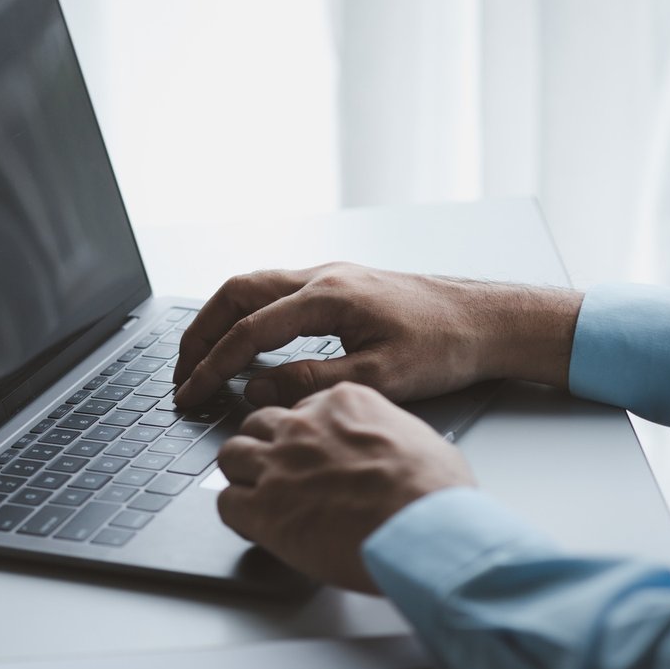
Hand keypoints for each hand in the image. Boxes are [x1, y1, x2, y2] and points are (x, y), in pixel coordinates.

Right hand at [173, 263, 581, 407]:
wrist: (488, 319)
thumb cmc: (445, 345)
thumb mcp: (379, 377)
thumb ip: (312, 383)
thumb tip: (257, 387)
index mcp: (327, 296)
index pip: (249, 331)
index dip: (213, 365)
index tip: (191, 393)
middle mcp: (322, 277)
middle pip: (235, 294)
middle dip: (199, 333)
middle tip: (180, 372)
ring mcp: (329, 276)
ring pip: (251, 287)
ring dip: (218, 320)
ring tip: (200, 357)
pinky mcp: (339, 285)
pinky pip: (273, 291)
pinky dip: (245, 313)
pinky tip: (245, 340)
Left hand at [215, 382, 474, 591]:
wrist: (422, 528)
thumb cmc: (433, 492)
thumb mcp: (418, 439)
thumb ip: (386, 435)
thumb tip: (388, 452)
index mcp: (342, 403)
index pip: (302, 408)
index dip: (303, 435)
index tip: (309, 452)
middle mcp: (303, 426)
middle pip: (260, 425)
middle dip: (265, 446)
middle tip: (279, 471)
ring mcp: (278, 464)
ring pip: (232, 455)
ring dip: (242, 474)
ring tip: (258, 495)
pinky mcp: (263, 507)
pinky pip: (226, 502)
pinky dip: (237, 514)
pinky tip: (254, 526)